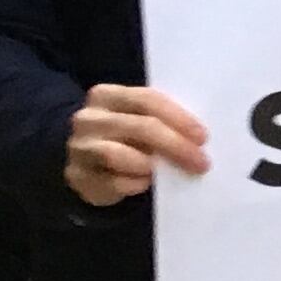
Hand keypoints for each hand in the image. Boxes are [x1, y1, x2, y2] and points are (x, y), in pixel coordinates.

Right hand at [65, 84, 207, 206]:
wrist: (87, 162)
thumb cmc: (124, 137)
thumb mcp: (138, 120)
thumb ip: (160, 121)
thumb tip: (198, 138)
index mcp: (106, 95)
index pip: (146, 99)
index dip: (178, 117)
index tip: (202, 137)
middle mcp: (88, 118)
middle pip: (138, 127)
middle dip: (175, 145)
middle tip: (200, 162)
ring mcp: (79, 148)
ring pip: (118, 155)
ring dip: (151, 165)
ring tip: (171, 172)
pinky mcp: (78, 177)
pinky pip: (112, 182)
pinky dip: (135, 185)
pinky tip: (146, 184)